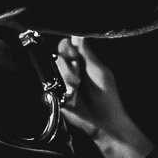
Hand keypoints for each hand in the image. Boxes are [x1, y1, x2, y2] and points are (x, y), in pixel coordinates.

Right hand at [55, 35, 151, 157]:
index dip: (67, 48)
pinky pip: (50, 88)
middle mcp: (71, 70)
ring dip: (66, 79)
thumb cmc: (107, 95)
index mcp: (82, 61)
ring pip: (54, 71)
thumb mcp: (100, 72)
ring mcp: (63, 83)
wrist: (104, 121)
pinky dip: (60, 91)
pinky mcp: (57, 96)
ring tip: (77, 89)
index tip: (73, 54)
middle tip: (78, 75)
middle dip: (68, 66)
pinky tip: (70, 96)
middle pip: (59, 57)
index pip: (67, 46)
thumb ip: (88, 54)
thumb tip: (78, 36)